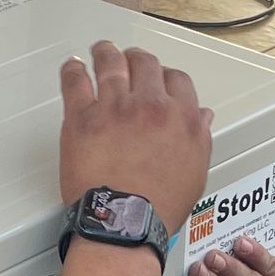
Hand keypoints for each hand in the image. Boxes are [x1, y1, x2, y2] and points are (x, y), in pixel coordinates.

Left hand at [60, 41, 212, 229]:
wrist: (123, 224)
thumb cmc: (157, 207)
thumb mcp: (195, 172)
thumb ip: (199, 137)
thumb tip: (201, 118)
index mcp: (181, 117)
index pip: (177, 80)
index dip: (166, 77)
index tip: (158, 80)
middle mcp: (150, 106)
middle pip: (144, 63)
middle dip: (137, 60)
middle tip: (129, 61)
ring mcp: (115, 108)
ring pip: (111, 62)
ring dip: (106, 53)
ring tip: (102, 51)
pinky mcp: (82, 118)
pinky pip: (76, 81)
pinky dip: (73, 70)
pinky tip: (73, 67)